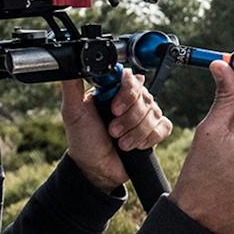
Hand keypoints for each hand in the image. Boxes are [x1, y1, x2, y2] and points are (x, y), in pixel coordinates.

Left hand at [62, 70, 171, 192]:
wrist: (95, 169)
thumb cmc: (84, 140)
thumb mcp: (73, 111)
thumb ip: (72, 86)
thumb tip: (70, 63)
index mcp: (114, 90)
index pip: (130, 78)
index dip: (126, 93)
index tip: (113, 109)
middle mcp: (132, 99)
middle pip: (144, 97)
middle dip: (128, 119)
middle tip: (112, 131)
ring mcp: (145, 114)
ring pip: (154, 114)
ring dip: (135, 132)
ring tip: (121, 142)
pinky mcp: (155, 130)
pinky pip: (163, 127)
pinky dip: (149, 138)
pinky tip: (135, 145)